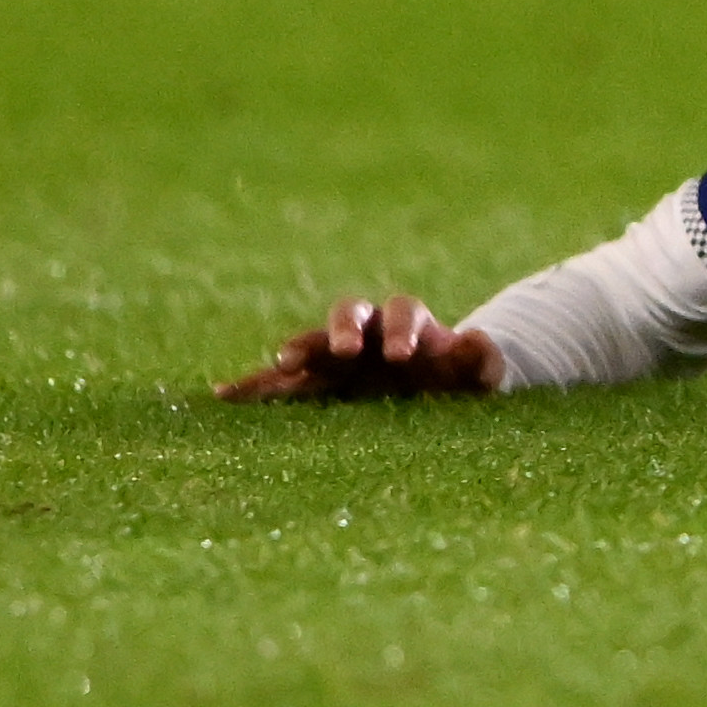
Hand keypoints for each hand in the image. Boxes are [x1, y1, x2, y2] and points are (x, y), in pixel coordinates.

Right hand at [219, 294, 505, 401]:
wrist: (433, 385)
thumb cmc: (457, 377)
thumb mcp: (477, 373)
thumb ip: (482, 360)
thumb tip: (480, 343)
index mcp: (409, 323)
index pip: (403, 310)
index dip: (402, 328)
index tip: (403, 352)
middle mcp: (368, 330)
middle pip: (351, 313)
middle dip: (343, 328)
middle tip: (343, 350)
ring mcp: (337, 355)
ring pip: (313, 343)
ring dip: (299, 351)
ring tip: (283, 365)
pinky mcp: (314, 383)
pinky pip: (279, 384)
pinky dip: (255, 386)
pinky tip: (224, 395)